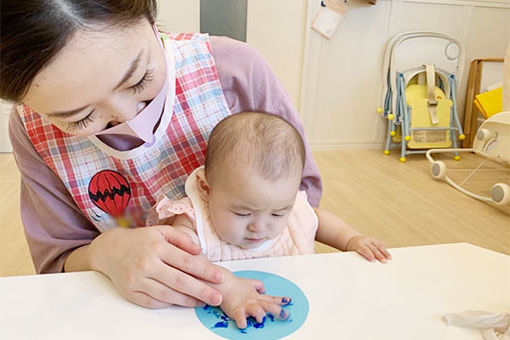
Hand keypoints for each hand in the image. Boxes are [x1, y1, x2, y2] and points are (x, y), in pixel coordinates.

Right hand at [89, 226, 224, 307]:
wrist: (109, 250)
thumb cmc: (141, 240)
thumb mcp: (161, 231)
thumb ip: (182, 239)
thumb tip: (199, 252)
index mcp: (157, 247)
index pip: (186, 262)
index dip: (205, 271)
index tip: (220, 277)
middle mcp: (147, 263)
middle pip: (179, 281)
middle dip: (201, 291)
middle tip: (217, 298)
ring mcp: (137, 280)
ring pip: (167, 295)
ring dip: (187, 301)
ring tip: (203, 302)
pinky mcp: (130, 292)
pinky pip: (152, 302)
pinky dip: (168, 303)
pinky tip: (181, 302)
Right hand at [219, 274, 290, 328]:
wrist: (222, 283)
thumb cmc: (234, 284)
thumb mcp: (249, 282)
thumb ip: (258, 286)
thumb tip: (264, 289)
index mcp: (257, 296)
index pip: (271, 298)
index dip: (281, 300)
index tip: (289, 301)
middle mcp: (253, 301)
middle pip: (269, 306)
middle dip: (278, 311)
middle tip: (285, 315)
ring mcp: (245, 306)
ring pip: (257, 311)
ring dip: (261, 316)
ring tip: (261, 319)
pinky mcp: (236, 311)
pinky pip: (241, 319)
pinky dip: (243, 323)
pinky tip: (244, 325)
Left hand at [346, 235, 391, 262]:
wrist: (353, 241)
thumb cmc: (353, 250)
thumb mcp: (353, 253)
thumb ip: (358, 257)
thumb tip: (364, 267)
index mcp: (358, 244)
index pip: (364, 249)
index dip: (369, 255)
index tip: (373, 260)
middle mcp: (365, 241)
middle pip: (373, 248)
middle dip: (379, 255)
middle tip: (384, 261)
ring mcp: (370, 239)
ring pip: (378, 245)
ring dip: (384, 252)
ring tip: (389, 258)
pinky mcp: (374, 239)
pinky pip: (380, 243)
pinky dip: (384, 248)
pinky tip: (388, 254)